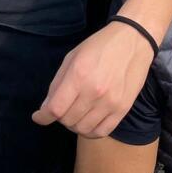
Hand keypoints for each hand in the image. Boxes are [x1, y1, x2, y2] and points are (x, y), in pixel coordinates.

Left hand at [32, 20, 155, 137]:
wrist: (133, 41)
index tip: (38, 117)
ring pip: (83, 129)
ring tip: (75, 114)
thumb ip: (57, 83)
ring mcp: (110, 102)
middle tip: (62, 108)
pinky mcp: (122, 109)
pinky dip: (90, 131)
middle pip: (67, 120)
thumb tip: (46, 107)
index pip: (55, 108)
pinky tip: (87, 121)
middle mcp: (94, 91)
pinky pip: (101, 132)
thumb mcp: (72, 57)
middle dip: (58, 117)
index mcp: (79, 75)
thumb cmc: (99, 46)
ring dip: (73, 124)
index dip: (42, 117)